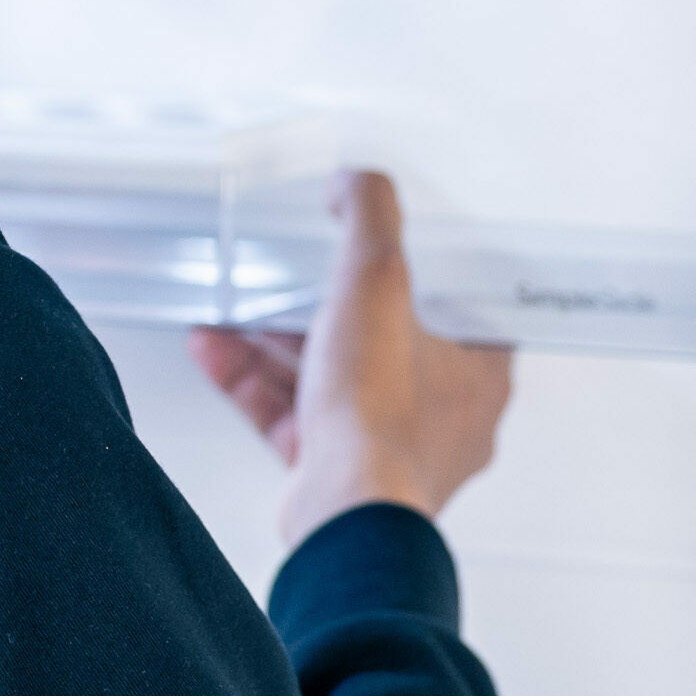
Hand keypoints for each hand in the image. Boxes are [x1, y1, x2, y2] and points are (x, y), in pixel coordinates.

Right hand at [190, 169, 514, 546]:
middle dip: (320, 307)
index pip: (453, 305)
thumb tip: (358, 182)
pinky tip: (217, 352)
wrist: (343, 513)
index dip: (410, 272)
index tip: (375, 252)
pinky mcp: (338, 473)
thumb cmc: (380, 420)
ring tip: (235, 310)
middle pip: (379, 341)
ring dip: (274, 343)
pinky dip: (254, 383)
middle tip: (289, 279)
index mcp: (477, 372)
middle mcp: (440, 415)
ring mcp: (388, 448)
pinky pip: (293, 418)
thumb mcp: (377, 281)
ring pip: (329, 381)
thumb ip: (370, 218)